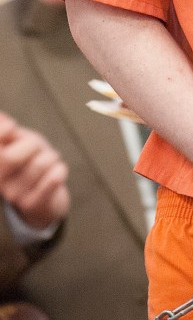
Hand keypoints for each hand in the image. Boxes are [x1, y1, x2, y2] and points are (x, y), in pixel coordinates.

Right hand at [0, 111, 69, 228]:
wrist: (45, 196)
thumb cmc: (31, 160)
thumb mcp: (19, 140)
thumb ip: (8, 128)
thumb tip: (1, 115)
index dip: (0, 134)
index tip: (11, 127)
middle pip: (9, 158)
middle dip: (32, 145)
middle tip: (38, 148)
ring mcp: (13, 195)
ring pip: (40, 164)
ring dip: (51, 157)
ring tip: (48, 162)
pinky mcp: (31, 204)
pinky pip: (53, 178)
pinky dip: (60, 169)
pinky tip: (55, 173)